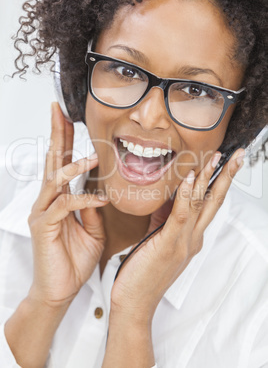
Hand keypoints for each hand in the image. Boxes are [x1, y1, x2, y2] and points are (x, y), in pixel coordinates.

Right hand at [27, 103, 108, 307]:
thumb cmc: (74, 259)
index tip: (70, 117)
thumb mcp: (92, 229)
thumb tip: (99, 191)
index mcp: (59, 199)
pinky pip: (63, 206)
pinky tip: (99, 199)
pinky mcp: (43, 227)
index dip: (64, 139)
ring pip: (55, 179)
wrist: (61, 289)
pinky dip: (82, 200)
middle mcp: (48, 201)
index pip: (61, 163)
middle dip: (56, 135)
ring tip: (94, 157)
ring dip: (74, 165)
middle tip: (59, 111)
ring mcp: (43, 212)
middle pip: (51, 161)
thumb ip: (93, 209)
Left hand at [110, 149, 244, 321]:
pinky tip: (190, 178)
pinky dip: (186, 195)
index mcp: (191, 237)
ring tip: (218, 157)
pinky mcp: (169, 244)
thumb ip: (165, 219)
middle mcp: (193, 238)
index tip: (224, 163)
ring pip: (201, 204)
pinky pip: (180, 215)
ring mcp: (184, 242)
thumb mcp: (157, 240)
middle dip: (227, 176)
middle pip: (214, 201)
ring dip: (210, 178)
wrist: (135, 302)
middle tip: (238, 155)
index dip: (217, 182)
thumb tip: (168, 196)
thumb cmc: (144, 272)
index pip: (209, 204)